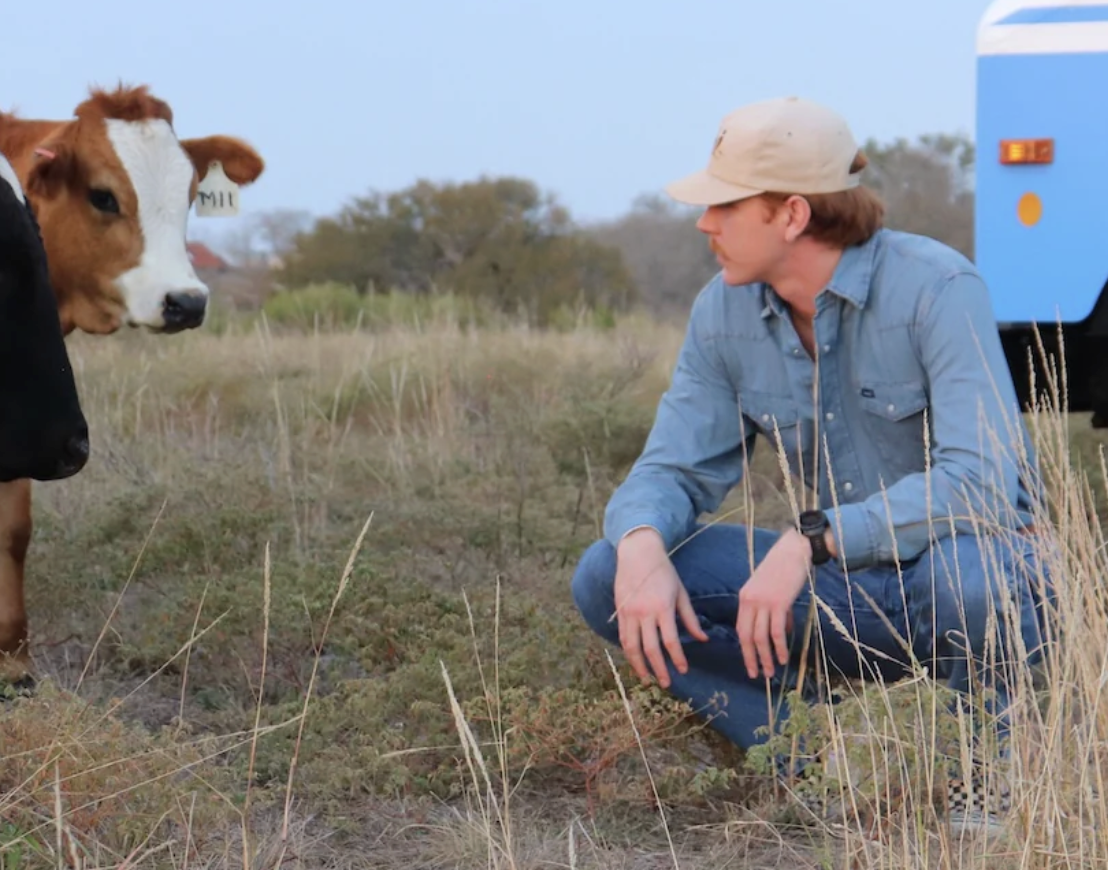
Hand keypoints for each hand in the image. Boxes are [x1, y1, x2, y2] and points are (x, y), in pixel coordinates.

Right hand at [613, 529, 708, 687]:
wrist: (638, 553)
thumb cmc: (664, 571)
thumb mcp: (680, 592)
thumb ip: (690, 618)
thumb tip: (702, 640)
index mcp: (662, 607)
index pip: (670, 640)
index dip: (677, 658)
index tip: (683, 670)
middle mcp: (644, 612)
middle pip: (650, 648)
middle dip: (658, 669)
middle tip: (666, 684)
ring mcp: (629, 613)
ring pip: (632, 647)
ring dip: (639, 666)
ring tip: (647, 679)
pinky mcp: (619, 612)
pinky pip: (622, 637)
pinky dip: (628, 652)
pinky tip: (635, 661)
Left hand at [736, 529, 812, 679]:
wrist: (793, 550)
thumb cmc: (784, 568)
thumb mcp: (771, 590)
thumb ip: (772, 611)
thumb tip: (782, 633)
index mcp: (745, 597)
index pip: (741, 628)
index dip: (745, 648)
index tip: (750, 662)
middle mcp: (750, 601)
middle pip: (747, 636)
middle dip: (751, 658)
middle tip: (756, 675)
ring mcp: (763, 602)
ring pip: (761, 637)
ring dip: (765, 657)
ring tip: (771, 671)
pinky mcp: (778, 603)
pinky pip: (776, 631)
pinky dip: (779, 647)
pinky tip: (784, 657)